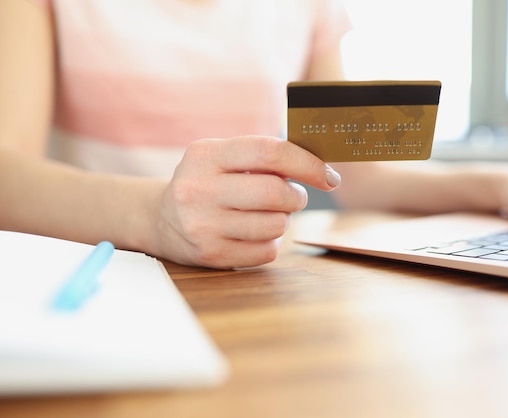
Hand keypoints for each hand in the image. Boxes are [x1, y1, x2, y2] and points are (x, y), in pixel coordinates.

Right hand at [153, 136, 340, 267]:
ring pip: (276, 225)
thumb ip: (262, 156)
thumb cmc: (207, 183)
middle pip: (275, 193)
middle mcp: (199, 189)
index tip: (328, 176)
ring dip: (284, 219)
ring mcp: (203, 225)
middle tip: (293, 197)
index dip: (307, 163)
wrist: (161, 219)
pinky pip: (267, 250)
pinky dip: (271, 241)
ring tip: (267, 214)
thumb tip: (318, 165)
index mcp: (206, 155)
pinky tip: (254, 233)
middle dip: (296, 196)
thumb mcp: (222, 157)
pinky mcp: (211, 254)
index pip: (269, 152)